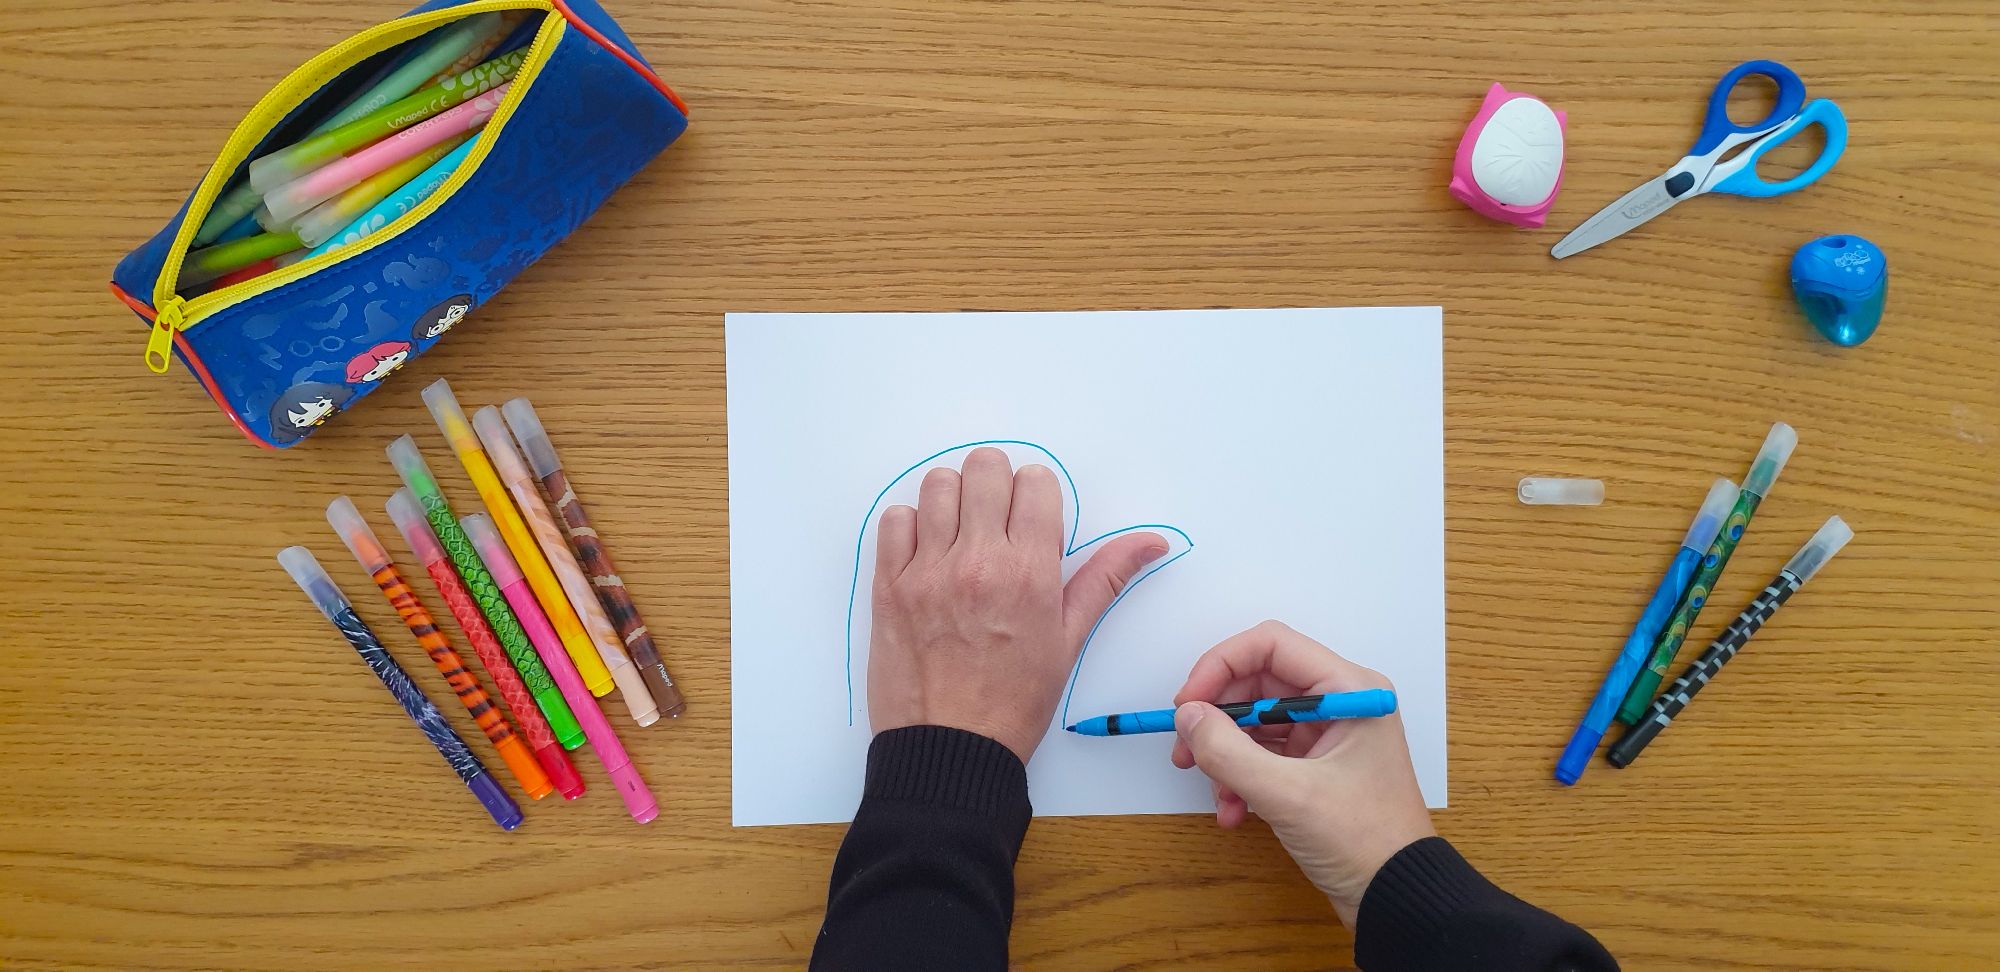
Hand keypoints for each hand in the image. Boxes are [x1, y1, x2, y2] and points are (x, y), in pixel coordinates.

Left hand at [869, 447, 1166, 762]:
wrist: (948, 749)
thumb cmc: (1012, 702)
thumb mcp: (1068, 639)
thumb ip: (1105, 577)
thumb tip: (1151, 541)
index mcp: (1029, 573)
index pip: (1034, 482)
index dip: (1036, 493)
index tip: (1031, 518)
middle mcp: (978, 562)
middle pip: (985, 467)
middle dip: (996, 484)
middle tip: (996, 518)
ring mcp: (928, 571)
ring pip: (938, 484)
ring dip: (953, 499)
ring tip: (960, 534)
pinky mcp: (889, 585)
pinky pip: (894, 520)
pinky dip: (910, 526)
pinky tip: (926, 553)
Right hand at [1170, 621, 1433, 926]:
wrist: (1398, 898)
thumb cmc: (1365, 841)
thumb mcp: (1289, 795)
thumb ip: (1229, 752)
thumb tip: (1187, 716)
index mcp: (1349, 689)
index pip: (1271, 646)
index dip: (1221, 665)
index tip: (1188, 702)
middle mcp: (1338, 702)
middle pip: (1257, 683)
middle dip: (1216, 716)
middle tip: (1185, 750)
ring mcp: (1325, 734)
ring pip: (1253, 720)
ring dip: (1225, 755)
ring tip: (1217, 794)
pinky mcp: (1313, 764)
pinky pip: (1262, 753)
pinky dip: (1239, 778)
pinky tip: (1234, 812)